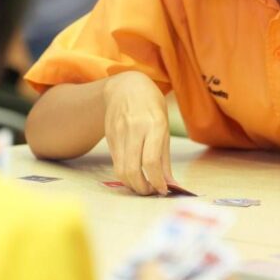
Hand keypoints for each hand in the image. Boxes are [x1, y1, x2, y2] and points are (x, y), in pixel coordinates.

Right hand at [103, 71, 176, 195]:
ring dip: (132, 185)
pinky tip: (134, 175)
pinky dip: (125, 174)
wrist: (125, 87)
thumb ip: (165, 157)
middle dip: (142, 188)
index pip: (151, 161)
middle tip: (151, 192)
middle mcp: (135, 129)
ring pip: (121, 170)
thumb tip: (170, 184)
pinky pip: (116, 163)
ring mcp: (119, 134)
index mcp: (154, 125)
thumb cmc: (151, 106)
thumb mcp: (164, 126)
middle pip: (133, 169)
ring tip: (143, 186)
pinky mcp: (109, 138)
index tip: (163, 190)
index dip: (156, 181)